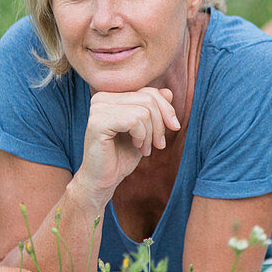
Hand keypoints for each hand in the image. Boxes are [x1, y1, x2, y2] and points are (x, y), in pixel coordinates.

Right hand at [72, 87, 180, 202]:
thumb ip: (153, 110)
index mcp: (112, 96)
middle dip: (160, 124)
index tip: (173, 128)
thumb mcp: (145, 130)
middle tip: (158, 145)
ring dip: (151, 134)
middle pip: (148, 99)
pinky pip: (134, 121)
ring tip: (144, 148)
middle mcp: (101, 98)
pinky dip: (142, 136)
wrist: (103, 180)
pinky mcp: (97, 122)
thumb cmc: (122, 155)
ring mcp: (98, 108)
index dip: (166, 109)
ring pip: (144, 111)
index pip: (149, 92)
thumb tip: (168, 91)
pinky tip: (136, 146)